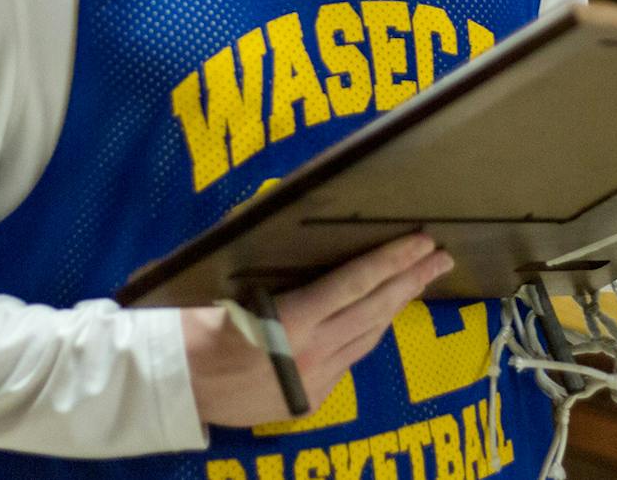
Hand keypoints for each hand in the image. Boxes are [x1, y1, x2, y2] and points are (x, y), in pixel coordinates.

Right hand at [182, 233, 452, 427]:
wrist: (174, 393)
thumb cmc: (192, 332)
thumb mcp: (222, 288)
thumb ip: (257, 264)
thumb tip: (266, 219)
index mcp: (293, 320)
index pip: (355, 284)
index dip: (392, 261)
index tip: (422, 242)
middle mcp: (314, 351)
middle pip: (374, 310)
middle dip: (411, 280)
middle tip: (441, 258)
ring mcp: (317, 378)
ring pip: (368, 337)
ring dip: (396, 307)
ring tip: (419, 282)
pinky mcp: (312, 397)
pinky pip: (350, 359)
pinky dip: (368, 334)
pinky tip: (378, 320)